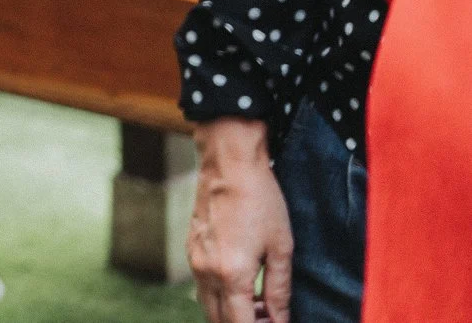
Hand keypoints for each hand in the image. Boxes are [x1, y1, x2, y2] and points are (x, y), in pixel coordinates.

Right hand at [189, 120, 290, 322]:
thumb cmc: (260, 202)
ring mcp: (194, 261)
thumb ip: (279, 291)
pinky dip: (220, 296)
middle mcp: (206, 272)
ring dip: (230, 314)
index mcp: (232, 275)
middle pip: (218, 321)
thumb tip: (280, 320)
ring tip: (259, 306)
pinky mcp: (191, 249)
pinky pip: (202, 286)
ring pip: (208, 306)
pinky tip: (242, 286)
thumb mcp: (281, 248)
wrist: (229, 165)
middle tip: (269, 319)